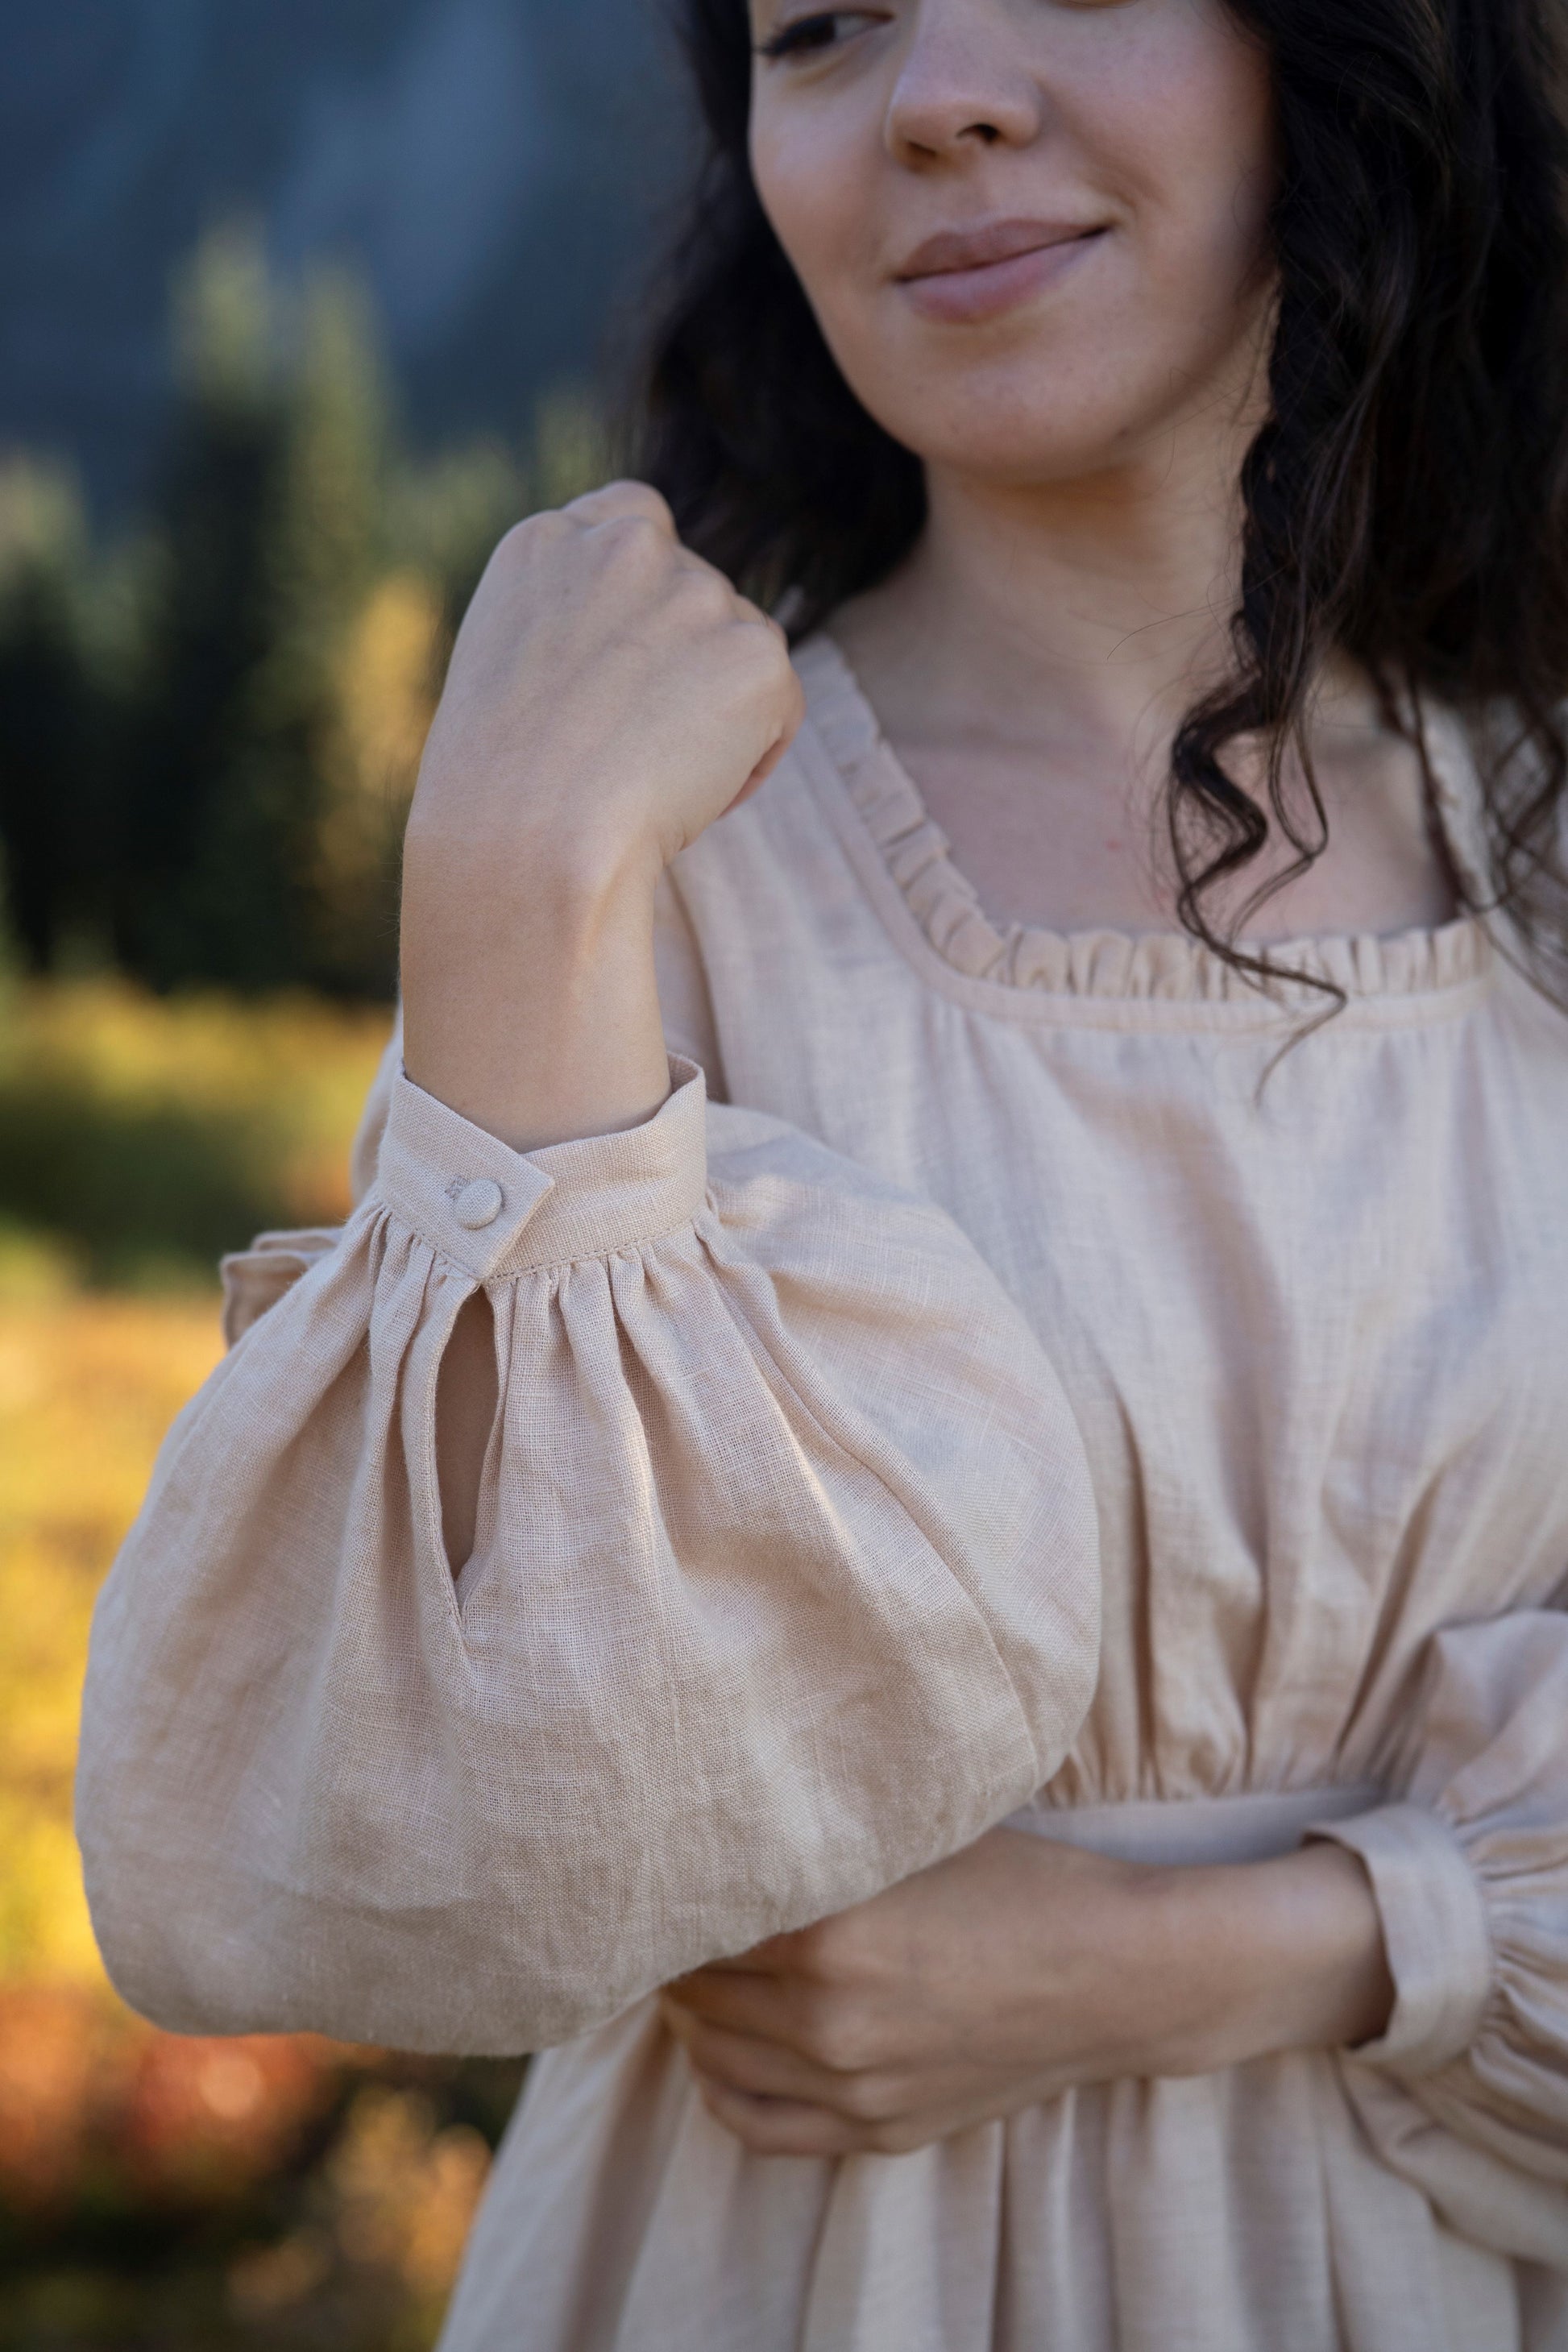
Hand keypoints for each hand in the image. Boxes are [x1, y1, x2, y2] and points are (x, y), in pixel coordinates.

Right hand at [401, 481, 801, 1153]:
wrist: (517, 867)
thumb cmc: (493, 817)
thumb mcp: (511, 695)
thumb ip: (572, 636)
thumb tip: (627, 607)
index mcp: (544, 541)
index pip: (634, 540)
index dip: (629, 643)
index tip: (587, 714)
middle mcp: (619, 539)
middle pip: (702, 603)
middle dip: (679, 678)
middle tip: (614, 764)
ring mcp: (689, 591)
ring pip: (742, 662)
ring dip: (713, 725)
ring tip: (639, 783)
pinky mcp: (748, 652)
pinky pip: (776, 709)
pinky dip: (746, 762)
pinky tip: (681, 795)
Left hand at [660, 1827, 1393, 2157]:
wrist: (1118, 1974)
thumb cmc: (1021, 1882)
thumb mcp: (913, 1837)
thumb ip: (820, 1841)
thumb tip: (732, 1822)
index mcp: (828, 1933)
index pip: (698, 1916)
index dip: (677, 1885)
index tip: (670, 1860)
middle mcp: (826, 2019)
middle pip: (695, 1985)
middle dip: (677, 1945)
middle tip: (674, 1905)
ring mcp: (851, 2086)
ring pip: (715, 2052)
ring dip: (690, 2009)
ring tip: (690, 1965)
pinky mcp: (876, 2130)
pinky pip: (755, 2122)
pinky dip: (720, 2083)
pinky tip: (716, 2046)